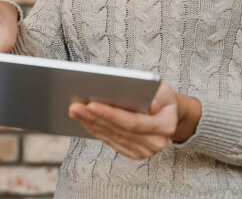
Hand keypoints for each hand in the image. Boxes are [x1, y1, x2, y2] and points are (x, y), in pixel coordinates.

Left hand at [69, 81, 200, 159]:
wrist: (167, 112)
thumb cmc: (161, 96)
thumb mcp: (163, 89)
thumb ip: (156, 94)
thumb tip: (147, 104)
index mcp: (165, 126)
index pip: (134, 122)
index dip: (112, 114)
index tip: (92, 104)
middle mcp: (156, 143)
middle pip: (119, 131)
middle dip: (95, 118)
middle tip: (75, 106)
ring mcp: (144, 151)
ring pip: (112, 137)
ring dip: (90, 124)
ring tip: (74, 111)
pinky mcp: (134, 153)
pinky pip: (111, 142)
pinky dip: (95, 130)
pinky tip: (83, 120)